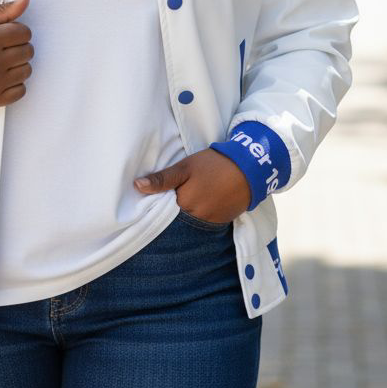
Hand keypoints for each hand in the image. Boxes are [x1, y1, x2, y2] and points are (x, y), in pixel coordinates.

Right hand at [0, 0, 33, 108]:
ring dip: (17, 66)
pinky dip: (14, 84)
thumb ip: (3, 11)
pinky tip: (0, 78)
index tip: (4, 35)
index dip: (16, 31)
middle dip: (18, 47)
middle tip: (1, 49)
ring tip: (0, 63)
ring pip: (27, 71)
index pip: (25, 33)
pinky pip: (21, 91)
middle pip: (28, 51)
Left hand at [134, 148, 251, 223]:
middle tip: (172, 196)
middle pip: (177, 219)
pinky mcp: (222, 222)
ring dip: (187, 213)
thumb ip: (162, 179)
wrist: (249, 168)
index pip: (163, 213)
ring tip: (188, 197)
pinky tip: (200, 202)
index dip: (159, 206)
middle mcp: (197, 220)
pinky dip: (200, 215)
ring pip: (191, 222)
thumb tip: (137, 186)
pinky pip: (204, 222)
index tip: (155, 199)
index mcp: (185, 205)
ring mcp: (211, 223)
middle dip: (172, 211)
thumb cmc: (213, 164)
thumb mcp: (185, 167)